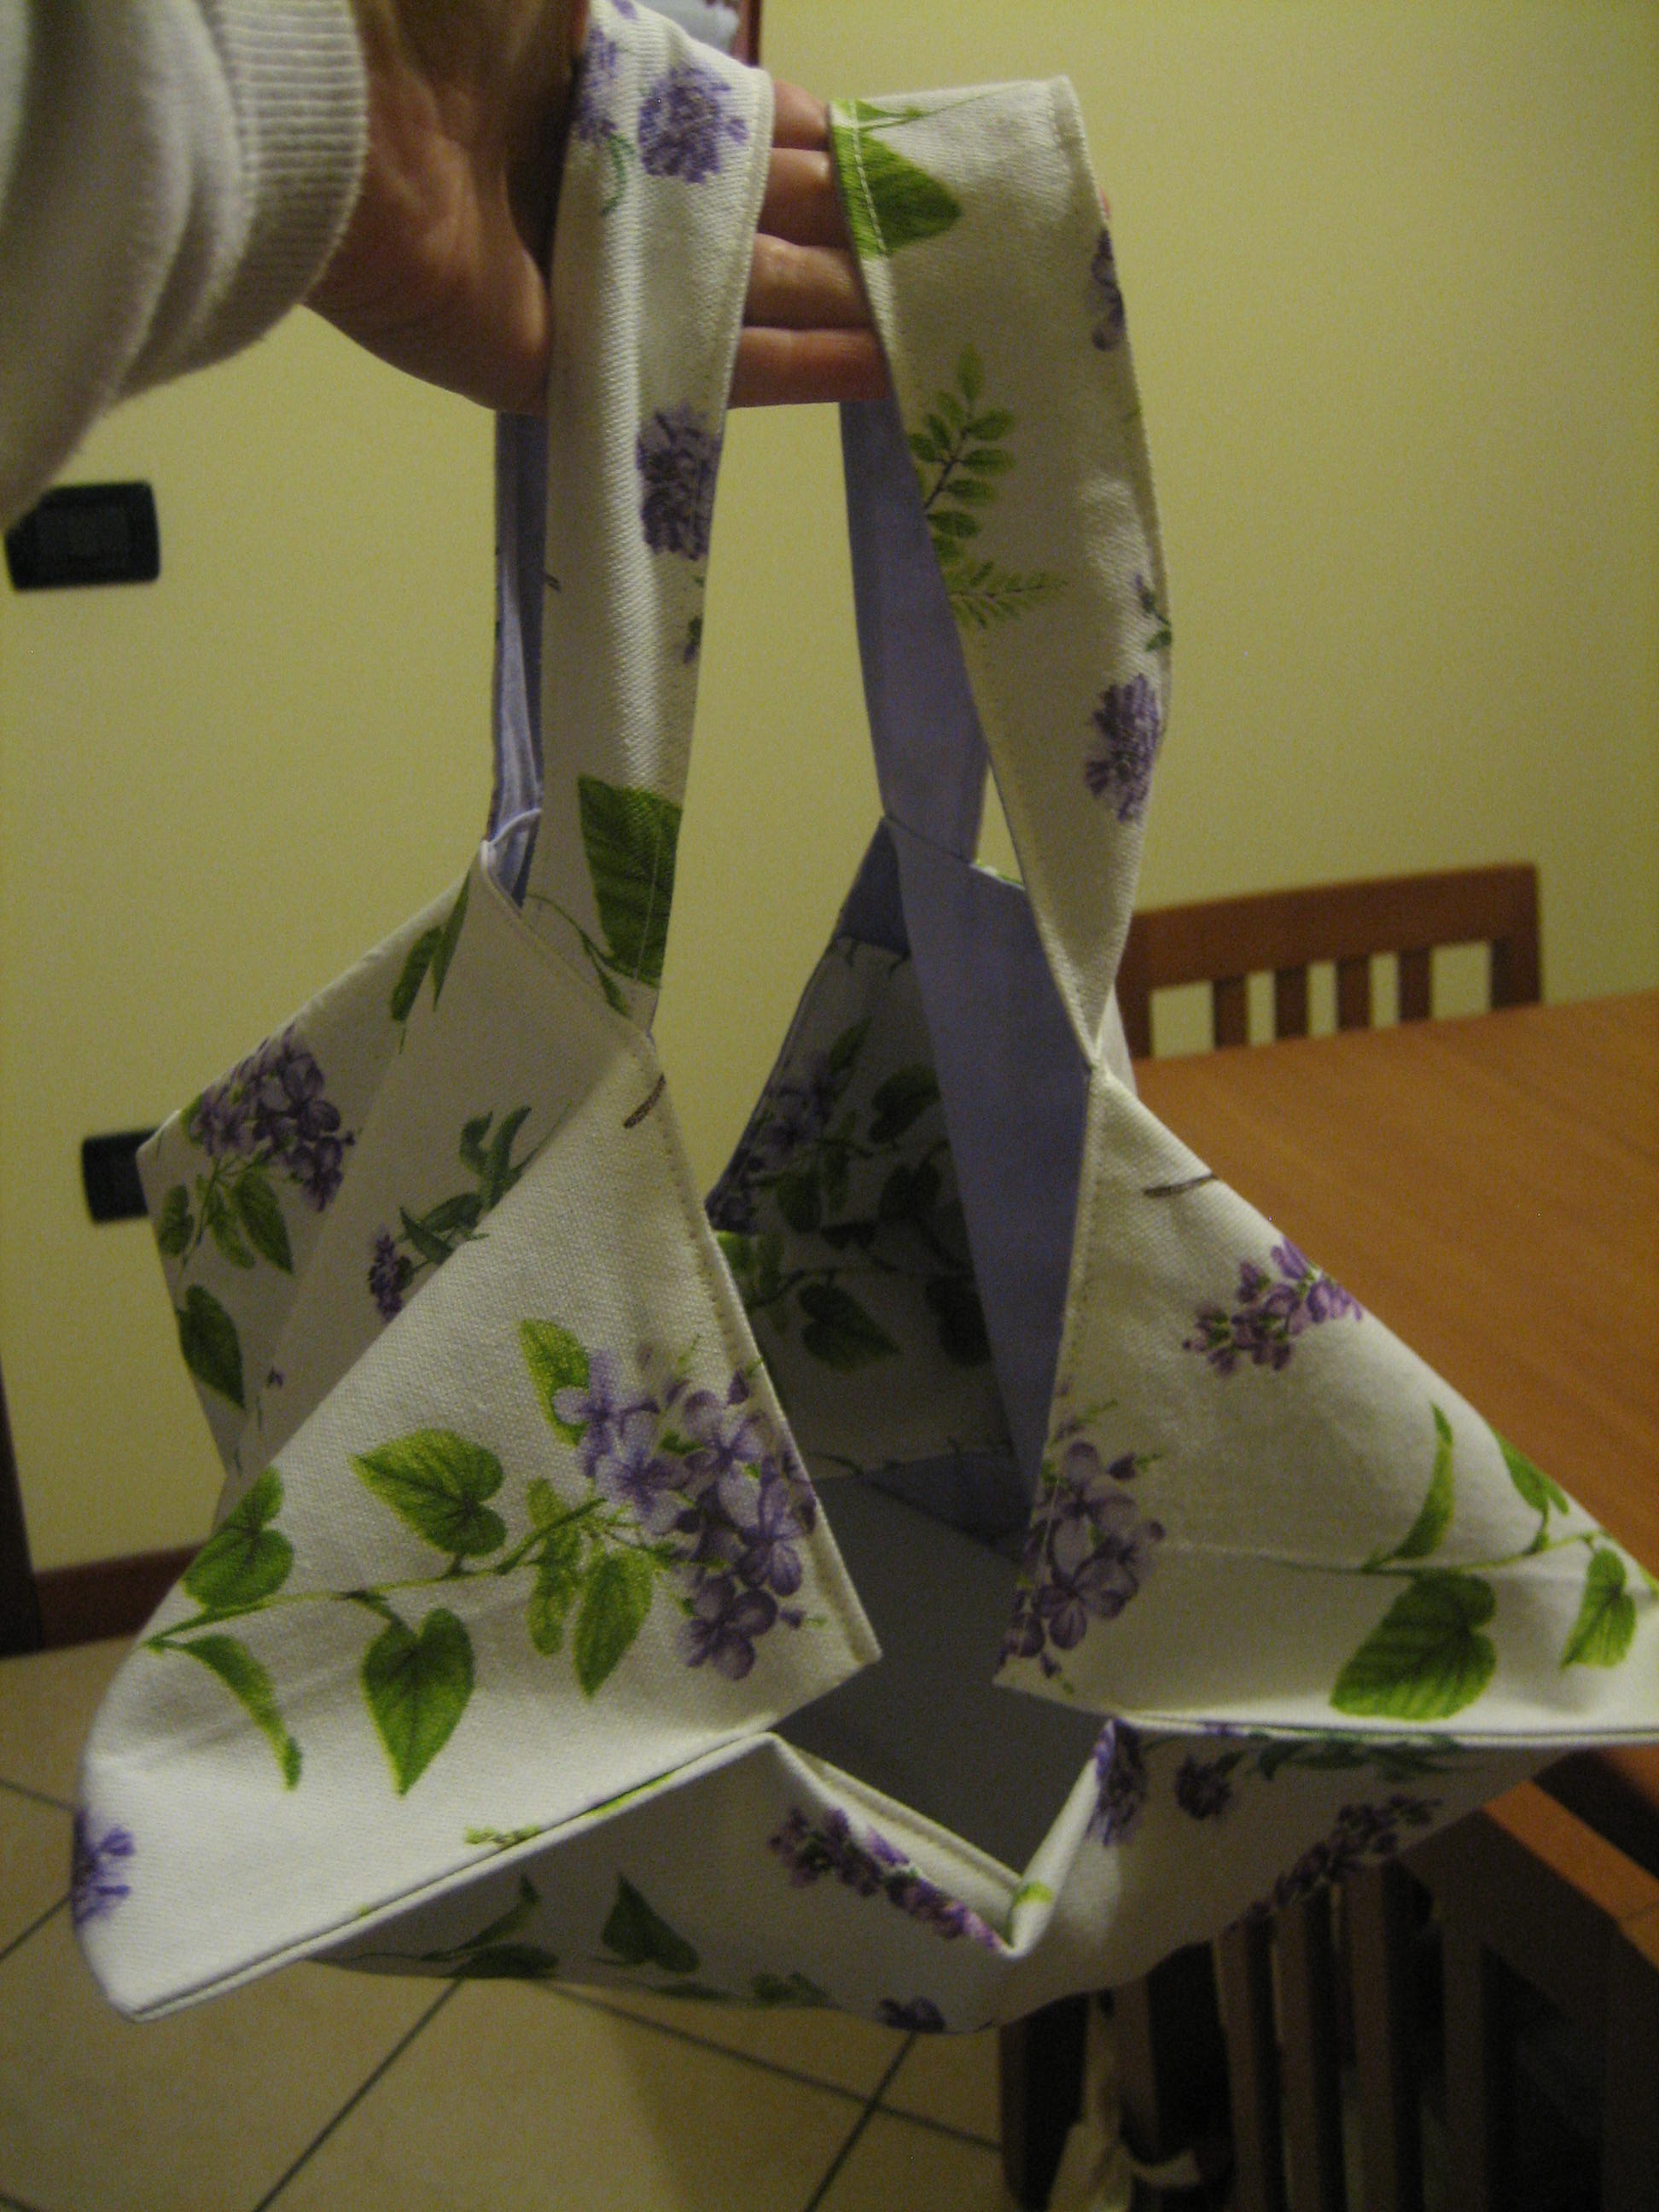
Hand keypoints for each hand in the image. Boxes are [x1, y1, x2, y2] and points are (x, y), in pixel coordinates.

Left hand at [308, 1, 886, 413]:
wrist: (334, 98)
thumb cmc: (444, 8)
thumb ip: (658, 16)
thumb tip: (731, 22)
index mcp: (596, 84)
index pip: (734, 127)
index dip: (820, 145)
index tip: (903, 170)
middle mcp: (598, 185)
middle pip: (752, 221)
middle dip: (850, 237)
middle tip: (955, 261)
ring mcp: (583, 281)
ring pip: (744, 300)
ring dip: (844, 313)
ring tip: (941, 330)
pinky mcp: (563, 365)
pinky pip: (696, 369)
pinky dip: (792, 373)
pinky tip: (878, 372)